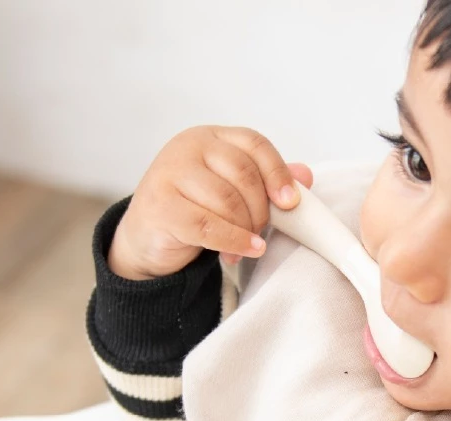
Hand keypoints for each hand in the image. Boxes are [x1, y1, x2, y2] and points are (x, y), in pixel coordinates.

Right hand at [107, 125, 312, 279]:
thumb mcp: (229, 192)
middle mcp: (188, 147)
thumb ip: (263, 182)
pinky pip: (208, 226)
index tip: (291, 202)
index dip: (277, 172)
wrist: (145, 239)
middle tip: (261, 232)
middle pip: (243, 174)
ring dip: (244, 230)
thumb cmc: (192, 212)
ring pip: (227, 201)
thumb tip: (305, 176)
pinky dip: (232, 241)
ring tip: (245, 248)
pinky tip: (242, 252)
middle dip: (260, 210)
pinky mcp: (161, 206)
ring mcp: (170, 173)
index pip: (254, 144)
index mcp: (210, 137)